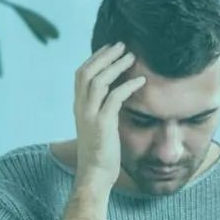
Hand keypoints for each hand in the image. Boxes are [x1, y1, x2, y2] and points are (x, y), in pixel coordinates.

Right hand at [73, 42, 145, 188]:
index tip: (110, 49)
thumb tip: (117, 99)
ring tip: (131, 56)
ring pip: (98, 81)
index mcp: (79, 106)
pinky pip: (114, 98)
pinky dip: (127, 86)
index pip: (82, 74)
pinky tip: (141, 81)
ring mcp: (90, 115)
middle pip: (87, 72)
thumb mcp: (100, 127)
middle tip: (122, 45)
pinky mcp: (102, 124)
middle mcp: (80, 107)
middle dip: (104, 56)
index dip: (95, 59)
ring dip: (116, 66)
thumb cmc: (102, 153)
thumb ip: (104, 111)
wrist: (95, 174)